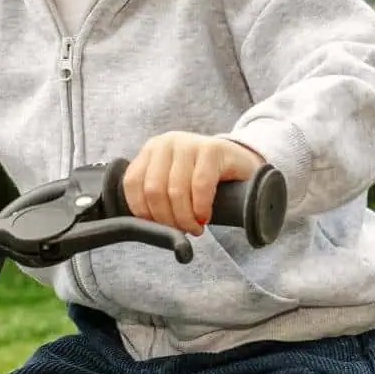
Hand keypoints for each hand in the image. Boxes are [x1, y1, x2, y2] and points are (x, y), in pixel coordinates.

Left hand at [123, 132, 262, 235]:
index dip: (143, 211)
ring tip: (195, 227)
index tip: (159, 227)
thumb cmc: (204, 182)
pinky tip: (205, 217)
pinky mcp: (213, 149)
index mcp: (151, 150)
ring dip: (185, 218)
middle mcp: (167, 142)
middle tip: (182, 230)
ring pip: (175, 190)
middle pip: (154, 189)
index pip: (132, 183)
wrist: (242, 167)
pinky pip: (200, 185)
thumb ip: (156, 197)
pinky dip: (200, 208)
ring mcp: (190, 143)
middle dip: (167, 219)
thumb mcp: (174, 185)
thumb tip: (145, 226)